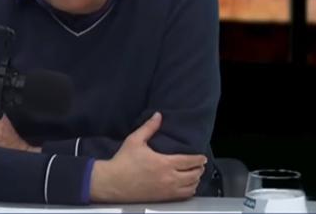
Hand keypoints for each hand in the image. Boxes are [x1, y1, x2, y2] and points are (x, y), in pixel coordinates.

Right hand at [90, 112, 206, 202]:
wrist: (113, 182)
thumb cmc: (123, 162)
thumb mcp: (135, 140)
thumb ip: (149, 127)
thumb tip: (158, 116)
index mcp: (164, 163)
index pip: (190, 161)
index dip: (199, 159)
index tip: (202, 157)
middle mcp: (169, 178)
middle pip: (194, 175)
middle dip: (199, 169)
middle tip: (200, 165)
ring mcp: (166, 190)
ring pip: (191, 187)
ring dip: (195, 180)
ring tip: (195, 175)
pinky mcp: (162, 198)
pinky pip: (183, 196)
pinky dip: (189, 191)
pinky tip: (186, 187)